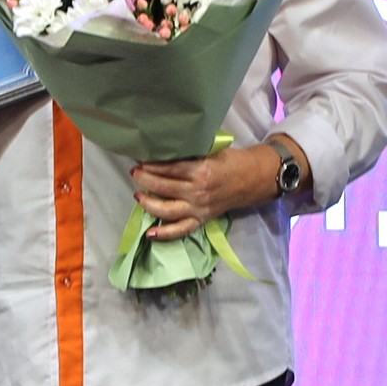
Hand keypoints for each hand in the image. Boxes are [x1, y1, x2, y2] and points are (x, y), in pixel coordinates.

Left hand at [130, 144, 286, 240]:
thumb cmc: (230, 161)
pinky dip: (164, 234)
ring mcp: (199, 208)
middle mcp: (198, 191)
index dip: (151, 165)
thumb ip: (189, 154)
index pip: (169, 168)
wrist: (251, 180)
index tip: (140, 161)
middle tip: (135, 172)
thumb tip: (162, 152)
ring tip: (138, 194)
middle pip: (164, 187)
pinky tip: (149, 233)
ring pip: (167, 210)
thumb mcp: (211, 151)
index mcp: (201, 170)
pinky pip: (180, 230)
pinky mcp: (201, 220)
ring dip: (148, 203)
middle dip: (145, 179)